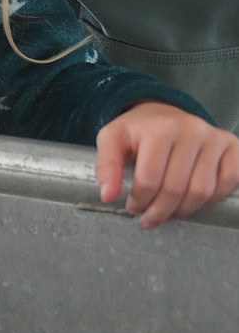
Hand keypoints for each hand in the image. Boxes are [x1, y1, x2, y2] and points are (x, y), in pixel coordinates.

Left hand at [95, 103, 238, 228]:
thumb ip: (106, 166)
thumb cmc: (137, 131)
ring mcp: (214, 137)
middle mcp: (192, 130)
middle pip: (176, 189)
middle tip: (148, 218)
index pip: (149, 180)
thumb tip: (108, 196)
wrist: (163, 114)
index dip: (139, 201)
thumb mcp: (111, 139)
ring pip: (201, 191)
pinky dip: (211, 199)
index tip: (132, 207)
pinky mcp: (231, 146)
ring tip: (167, 213)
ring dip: (182, 211)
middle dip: (158, 212)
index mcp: (160, 129)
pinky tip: (191, 200)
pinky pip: (228, 182)